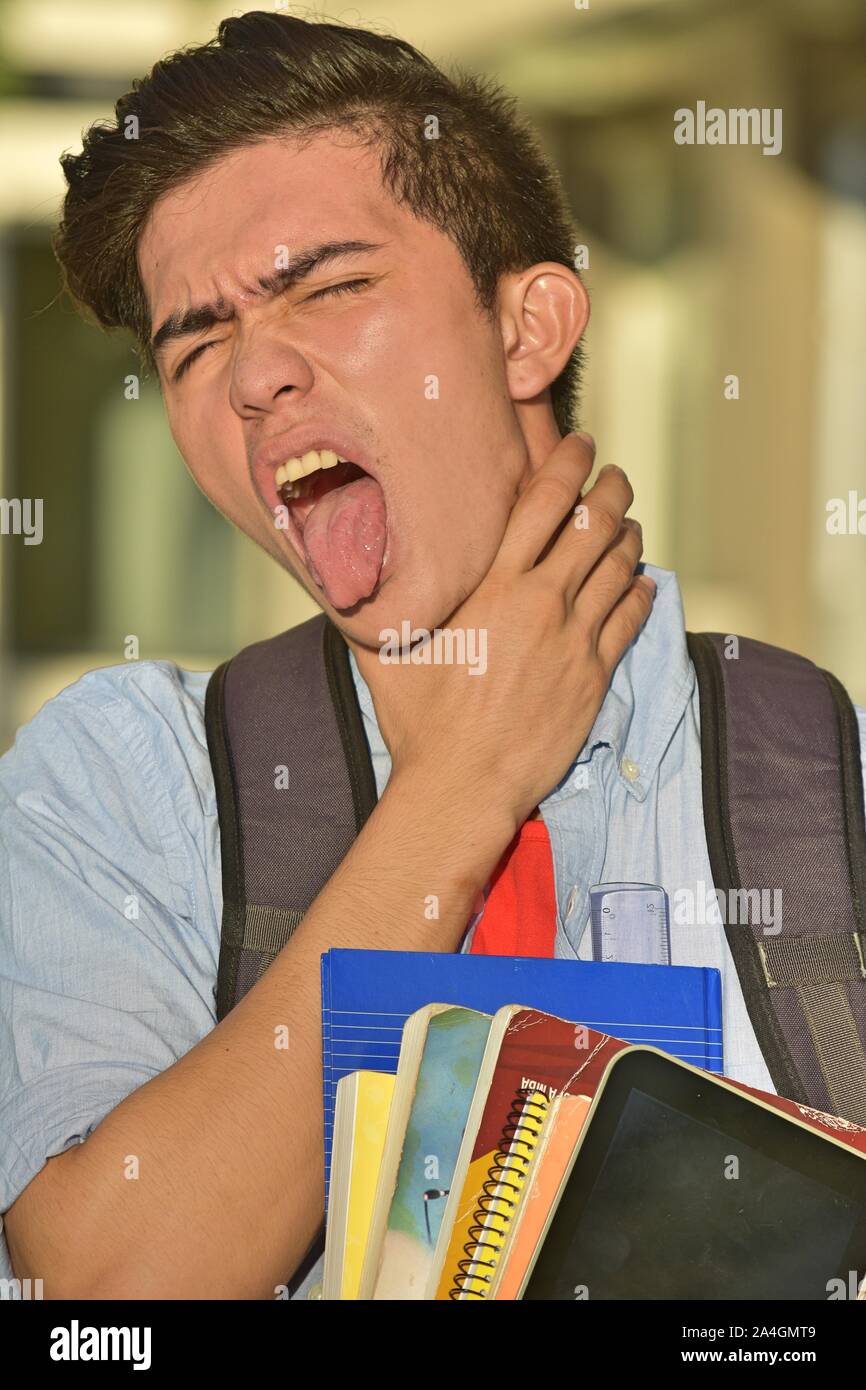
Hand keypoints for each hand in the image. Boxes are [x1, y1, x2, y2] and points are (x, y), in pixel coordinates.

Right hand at [354, 433, 654, 833]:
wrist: (462, 785)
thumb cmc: (418, 720)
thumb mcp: (385, 649)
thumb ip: (381, 602)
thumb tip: (342, 566)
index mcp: (493, 585)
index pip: (544, 500)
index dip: (569, 462)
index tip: (579, 445)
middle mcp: (540, 601)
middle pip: (594, 523)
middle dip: (611, 490)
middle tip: (613, 478)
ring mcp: (574, 639)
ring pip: (620, 565)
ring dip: (628, 536)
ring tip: (627, 524)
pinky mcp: (594, 676)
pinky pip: (631, 618)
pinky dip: (640, 590)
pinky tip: (638, 582)